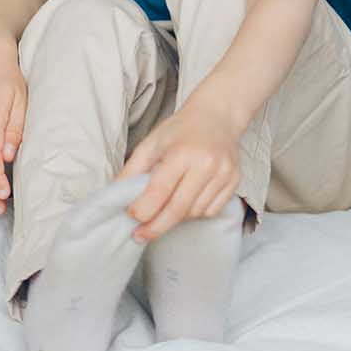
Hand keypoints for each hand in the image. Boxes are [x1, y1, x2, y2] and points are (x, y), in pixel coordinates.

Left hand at [118, 99, 244, 242]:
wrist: (217, 115)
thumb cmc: (181, 129)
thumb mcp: (151, 142)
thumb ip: (132, 170)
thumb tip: (115, 197)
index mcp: (182, 152)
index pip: (159, 192)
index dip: (142, 210)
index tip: (131, 217)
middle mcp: (206, 164)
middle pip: (177, 210)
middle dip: (155, 227)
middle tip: (140, 235)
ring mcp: (223, 174)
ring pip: (194, 213)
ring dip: (177, 216)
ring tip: (168, 204)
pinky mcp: (234, 181)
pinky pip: (212, 211)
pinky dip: (196, 212)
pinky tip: (188, 199)